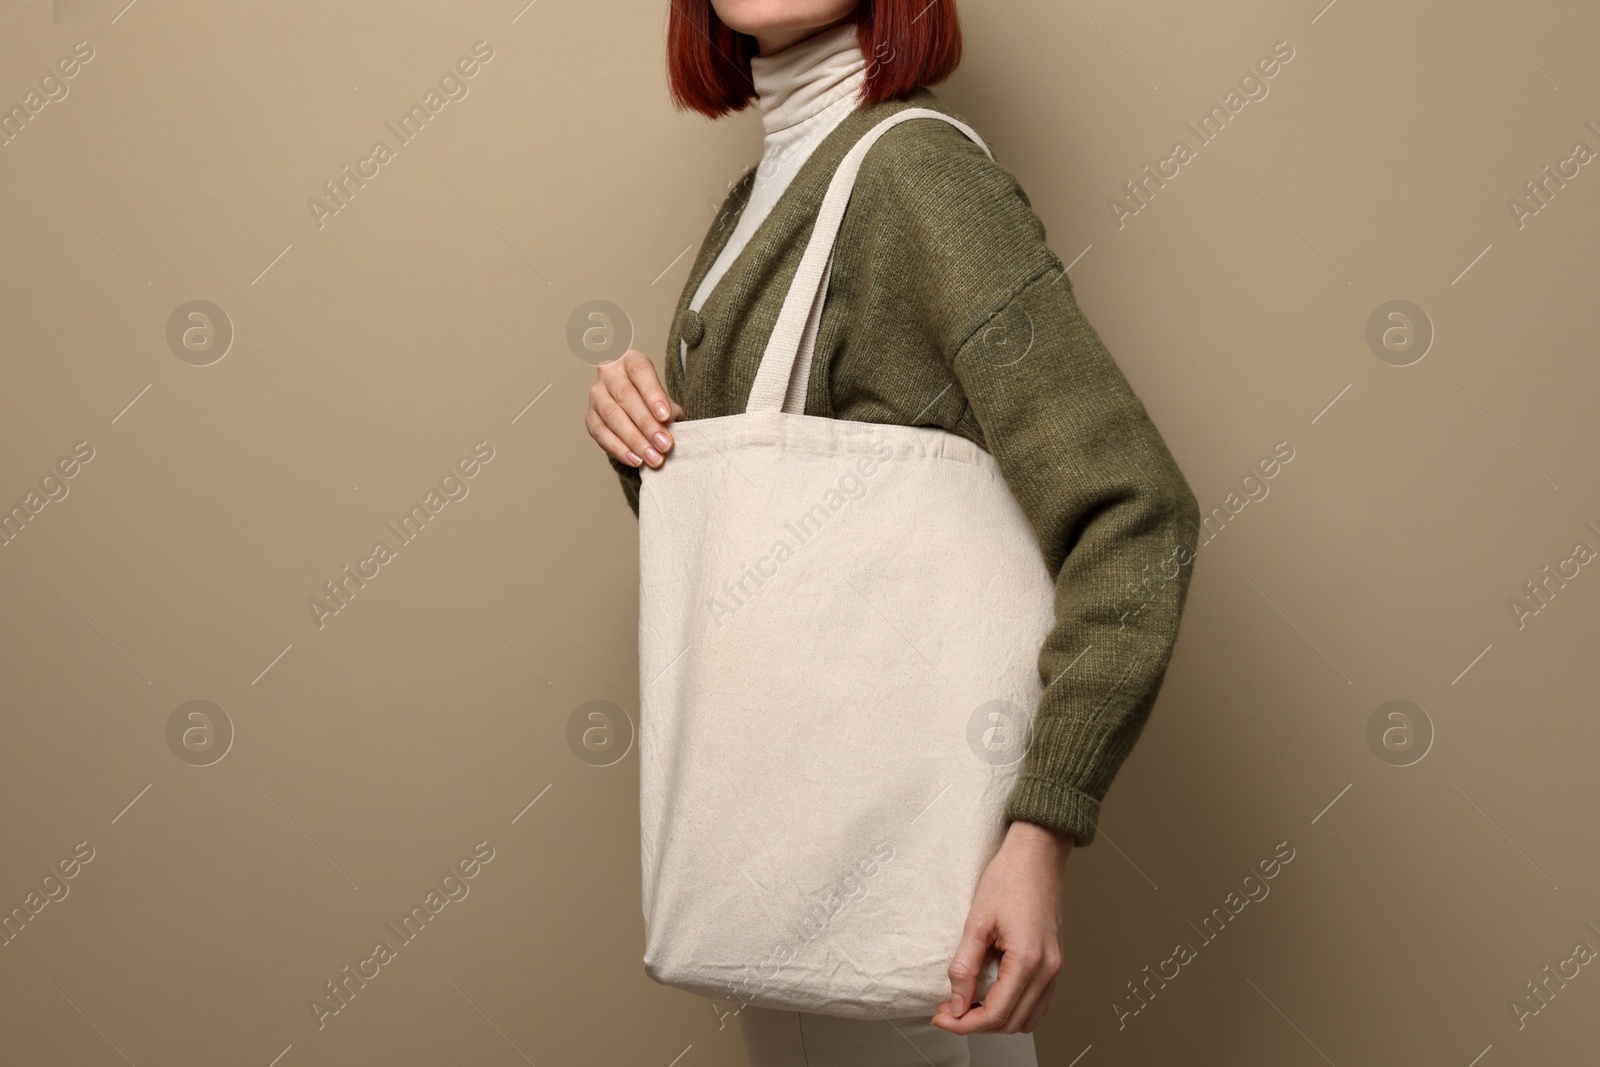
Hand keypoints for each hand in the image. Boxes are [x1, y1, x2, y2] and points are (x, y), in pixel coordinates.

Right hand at [586, 349, 684, 468]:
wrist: (635, 407)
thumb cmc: (653, 401)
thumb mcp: (665, 399)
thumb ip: (669, 410)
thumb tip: (669, 425)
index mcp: (631, 360)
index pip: (640, 372)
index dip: (653, 394)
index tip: (666, 417)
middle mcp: (609, 373)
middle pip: (625, 396)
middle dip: (646, 424)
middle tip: (664, 445)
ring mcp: (596, 394)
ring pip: (612, 416)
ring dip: (634, 440)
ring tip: (652, 457)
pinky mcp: (589, 416)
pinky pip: (601, 433)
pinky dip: (619, 449)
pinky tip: (635, 459)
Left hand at [931, 820, 1072, 1034]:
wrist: (1036, 855)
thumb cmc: (1008, 878)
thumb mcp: (977, 922)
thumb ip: (965, 967)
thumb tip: (956, 1004)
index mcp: (1028, 960)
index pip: (996, 1014)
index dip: (964, 1024)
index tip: (941, 1017)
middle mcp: (1048, 969)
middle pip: (1012, 1022)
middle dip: (977, 1024)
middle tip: (948, 1010)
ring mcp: (1055, 967)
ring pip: (1027, 1018)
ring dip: (997, 1019)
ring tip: (968, 1004)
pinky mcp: (1054, 961)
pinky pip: (1038, 1002)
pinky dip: (1014, 1007)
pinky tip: (992, 995)